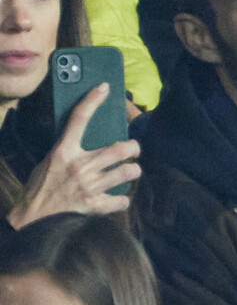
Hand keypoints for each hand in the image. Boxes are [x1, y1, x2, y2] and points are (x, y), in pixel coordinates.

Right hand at [7, 83, 141, 229]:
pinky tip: (118, 198)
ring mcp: (90, 186)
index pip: (79, 119)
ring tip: (132, 171)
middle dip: (134, 148)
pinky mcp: (95, 205)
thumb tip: (88, 140)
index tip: (104, 87)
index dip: (92, 100)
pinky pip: (121, 201)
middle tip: (134, 149)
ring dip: (134, 171)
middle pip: (119, 149)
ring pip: (127, 173)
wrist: (33, 216)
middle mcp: (80, 166)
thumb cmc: (41, 186)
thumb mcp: (51, 160)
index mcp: (65, 151)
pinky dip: (122, 200)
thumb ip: (69, 150)